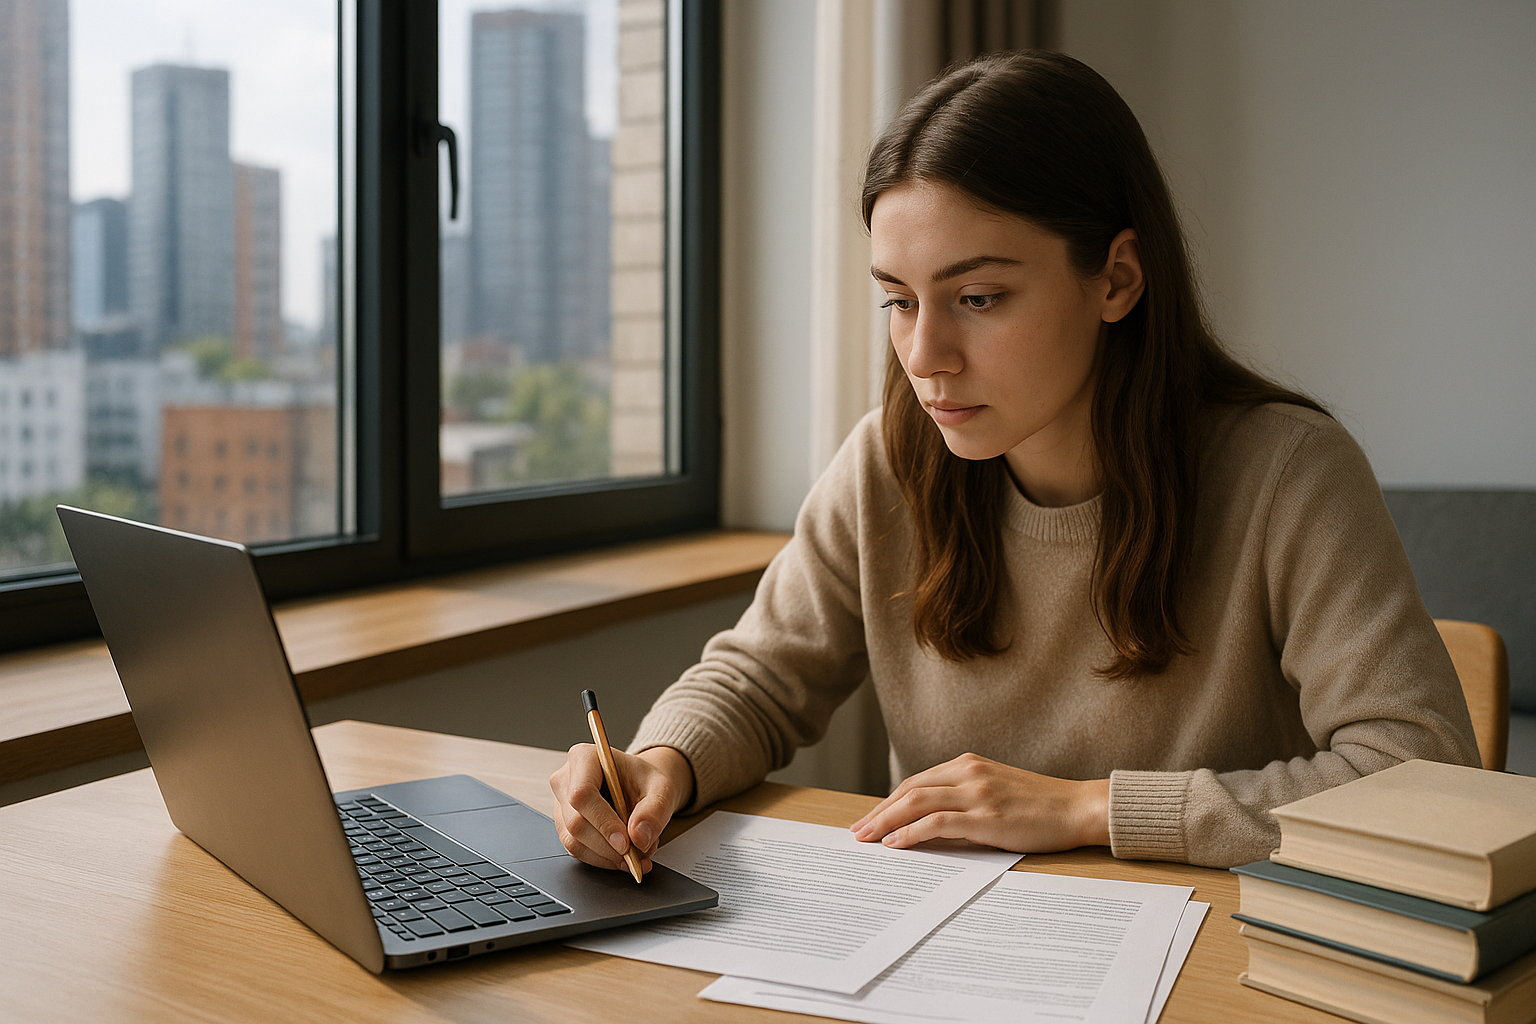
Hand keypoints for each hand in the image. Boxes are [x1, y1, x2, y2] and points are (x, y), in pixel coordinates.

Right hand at [549, 744, 694, 872]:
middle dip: (609, 846)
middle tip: (638, 854)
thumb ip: (654, 810)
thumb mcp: (661, 788)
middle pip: (576, 822)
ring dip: (607, 856)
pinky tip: (623, 856)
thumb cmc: (646, 780)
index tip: (625, 843)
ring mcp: (562, 805)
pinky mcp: (565, 826)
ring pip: (574, 842)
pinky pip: (577, 851)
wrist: (642, 786)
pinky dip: (603, 859)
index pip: (582, 794)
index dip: (603, 822)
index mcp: (584, 758)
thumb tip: (639, 837)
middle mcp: (566, 780)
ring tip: (637, 855)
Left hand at [849, 752, 1109, 852]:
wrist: (1079, 807)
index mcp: (969, 764)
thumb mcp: (997, 792)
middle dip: (879, 812)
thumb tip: (928, 825)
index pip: (916, 782)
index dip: (889, 801)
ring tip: (867, 839)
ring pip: (916, 802)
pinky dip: (911, 832)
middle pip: (909, 790)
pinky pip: (937, 822)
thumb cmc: (1041, 805)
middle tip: (858, 832)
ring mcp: (977, 792)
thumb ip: (964, 800)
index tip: (871, 818)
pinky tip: (896, 844)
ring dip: (886, 821)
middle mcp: (969, 772)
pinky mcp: (986, 816)